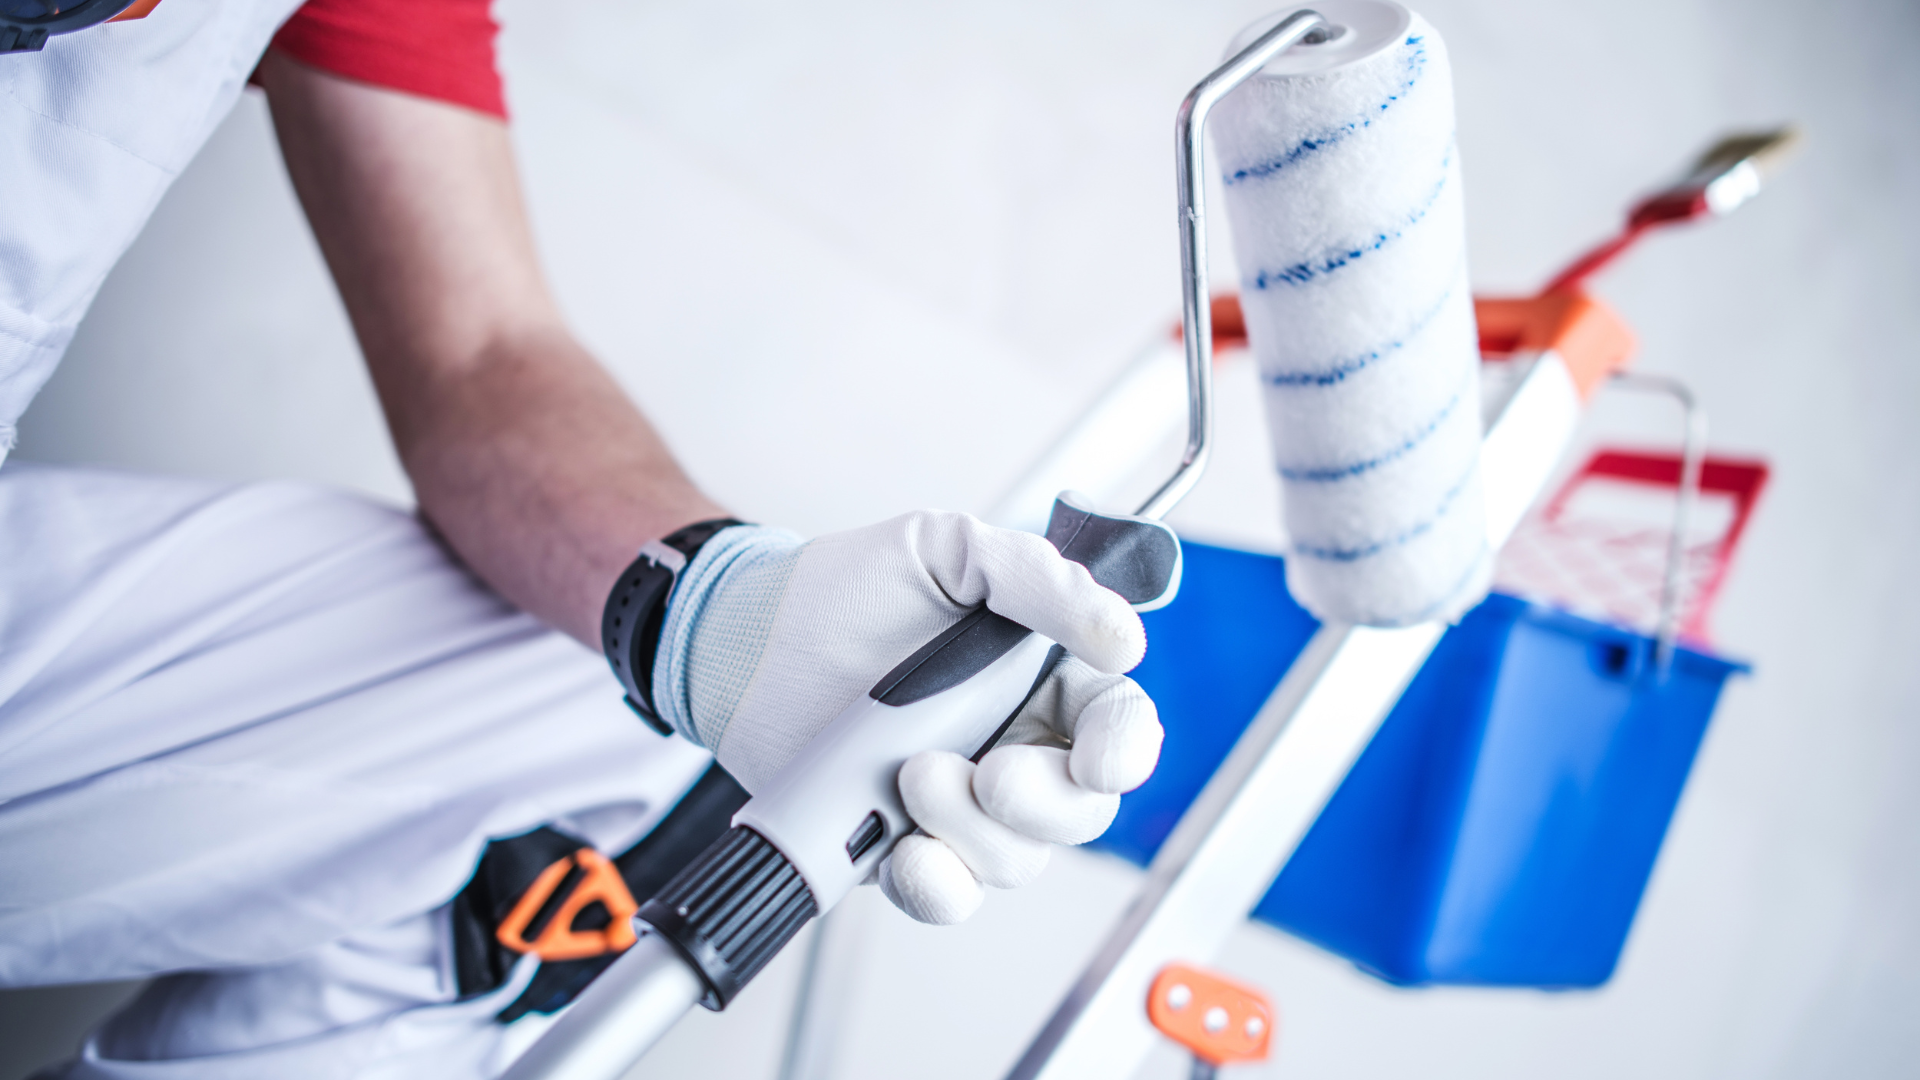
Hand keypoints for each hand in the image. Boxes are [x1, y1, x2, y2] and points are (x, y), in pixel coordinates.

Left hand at [651, 510, 1162, 922]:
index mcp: (1040, 677)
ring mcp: (960, 804)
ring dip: (971, 829)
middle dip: (1044, 804)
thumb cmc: (847, 588)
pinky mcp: (903, 845)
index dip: (1125, 749)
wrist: (747, 640)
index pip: (1119, 724)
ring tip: (910, 776)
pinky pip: (946, 894)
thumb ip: (1038, 579)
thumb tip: (1124, 634)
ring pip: (1015, 858)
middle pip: (1081, 811)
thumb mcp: (947, 549)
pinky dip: (935, 886)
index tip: (1099, 758)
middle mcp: (1013, 745)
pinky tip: (905, 854)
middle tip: (988, 773)